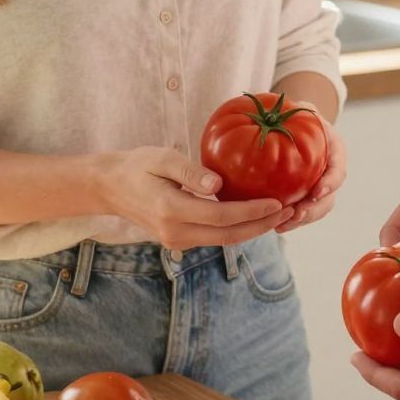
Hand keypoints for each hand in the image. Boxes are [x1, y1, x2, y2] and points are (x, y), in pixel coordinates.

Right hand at [95, 146, 286, 249]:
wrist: (110, 187)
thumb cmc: (137, 166)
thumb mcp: (161, 158)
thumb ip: (190, 172)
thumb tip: (219, 185)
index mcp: (171, 210)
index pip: (221, 216)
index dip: (252, 211)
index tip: (277, 203)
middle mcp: (175, 232)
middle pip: (229, 236)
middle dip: (262, 225)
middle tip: (290, 211)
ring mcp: (176, 241)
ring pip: (224, 240)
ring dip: (253, 229)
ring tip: (280, 215)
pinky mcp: (179, 241)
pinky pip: (215, 238)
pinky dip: (238, 229)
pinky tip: (255, 216)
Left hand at [277, 115, 346, 232]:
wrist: (300, 126)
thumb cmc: (302, 115)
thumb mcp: (303, 108)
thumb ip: (299, 109)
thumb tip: (281, 109)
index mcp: (335, 153)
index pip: (338, 171)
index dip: (330, 183)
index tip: (317, 191)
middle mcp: (331, 174)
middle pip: (329, 199)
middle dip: (314, 210)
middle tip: (296, 215)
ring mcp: (320, 188)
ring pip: (316, 211)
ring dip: (301, 221)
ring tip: (282, 226)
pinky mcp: (306, 197)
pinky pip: (302, 213)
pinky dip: (290, 221)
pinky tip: (274, 226)